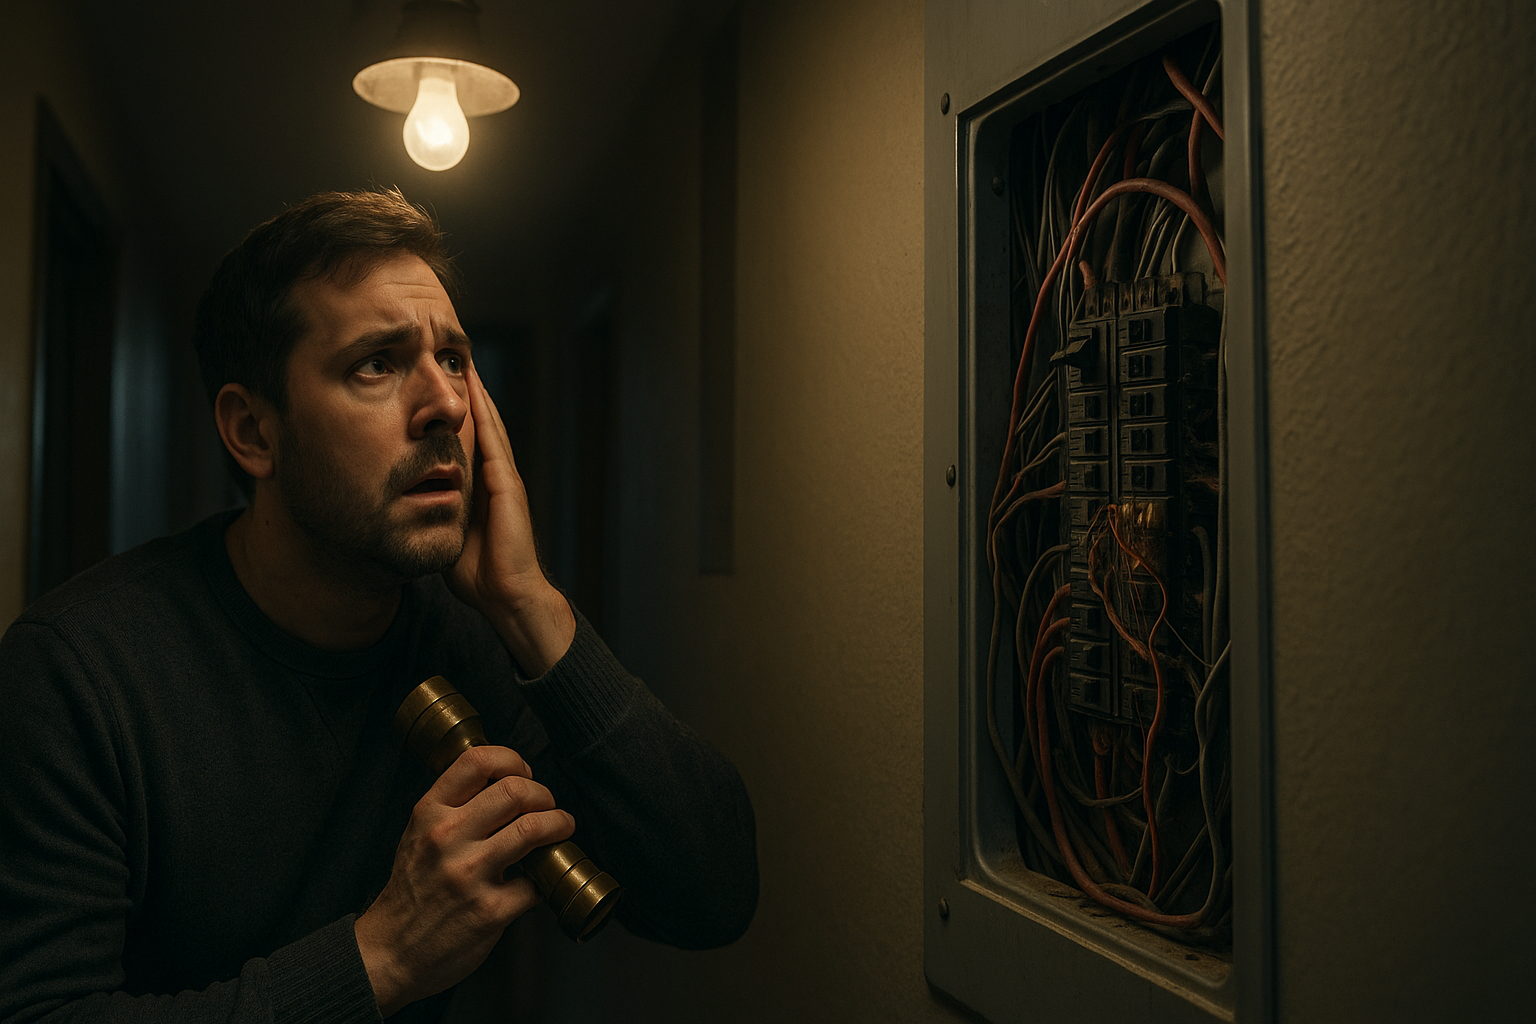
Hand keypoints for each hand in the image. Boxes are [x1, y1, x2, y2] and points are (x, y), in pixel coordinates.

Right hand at [353, 745, 575, 1016]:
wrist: (389, 952)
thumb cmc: (412, 890)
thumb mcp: (418, 834)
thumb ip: (454, 806)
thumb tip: (508, 782)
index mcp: (429, 813)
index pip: (477, 760)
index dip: (512, 760)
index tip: (525, 774)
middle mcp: (447, 838)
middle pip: (515, 790)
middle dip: (544, 794)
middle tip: (549, 807)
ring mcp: (468, 875)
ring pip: (533, 828)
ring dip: (559, 824)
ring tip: (562, 829)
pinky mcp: (489, 912)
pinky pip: (537, 882)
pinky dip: (548, 877)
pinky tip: (542, 878)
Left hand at [445, 361, 575, 675]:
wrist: (508, 597)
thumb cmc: (479, 575)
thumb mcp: (446, 533)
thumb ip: (432, 512)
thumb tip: (403, 503)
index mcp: (480, 486)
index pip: (465, 439)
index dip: (454, 411)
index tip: (436, 383)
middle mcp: (495, 476)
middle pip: (479, 423)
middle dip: (466, 392)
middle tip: (450, 356)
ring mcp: (504, 479)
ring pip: (488, 425)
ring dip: (476, 393)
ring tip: (462, 361)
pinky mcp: (507, 486)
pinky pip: (494, 442)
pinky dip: (485, 415)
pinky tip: (475, 392)